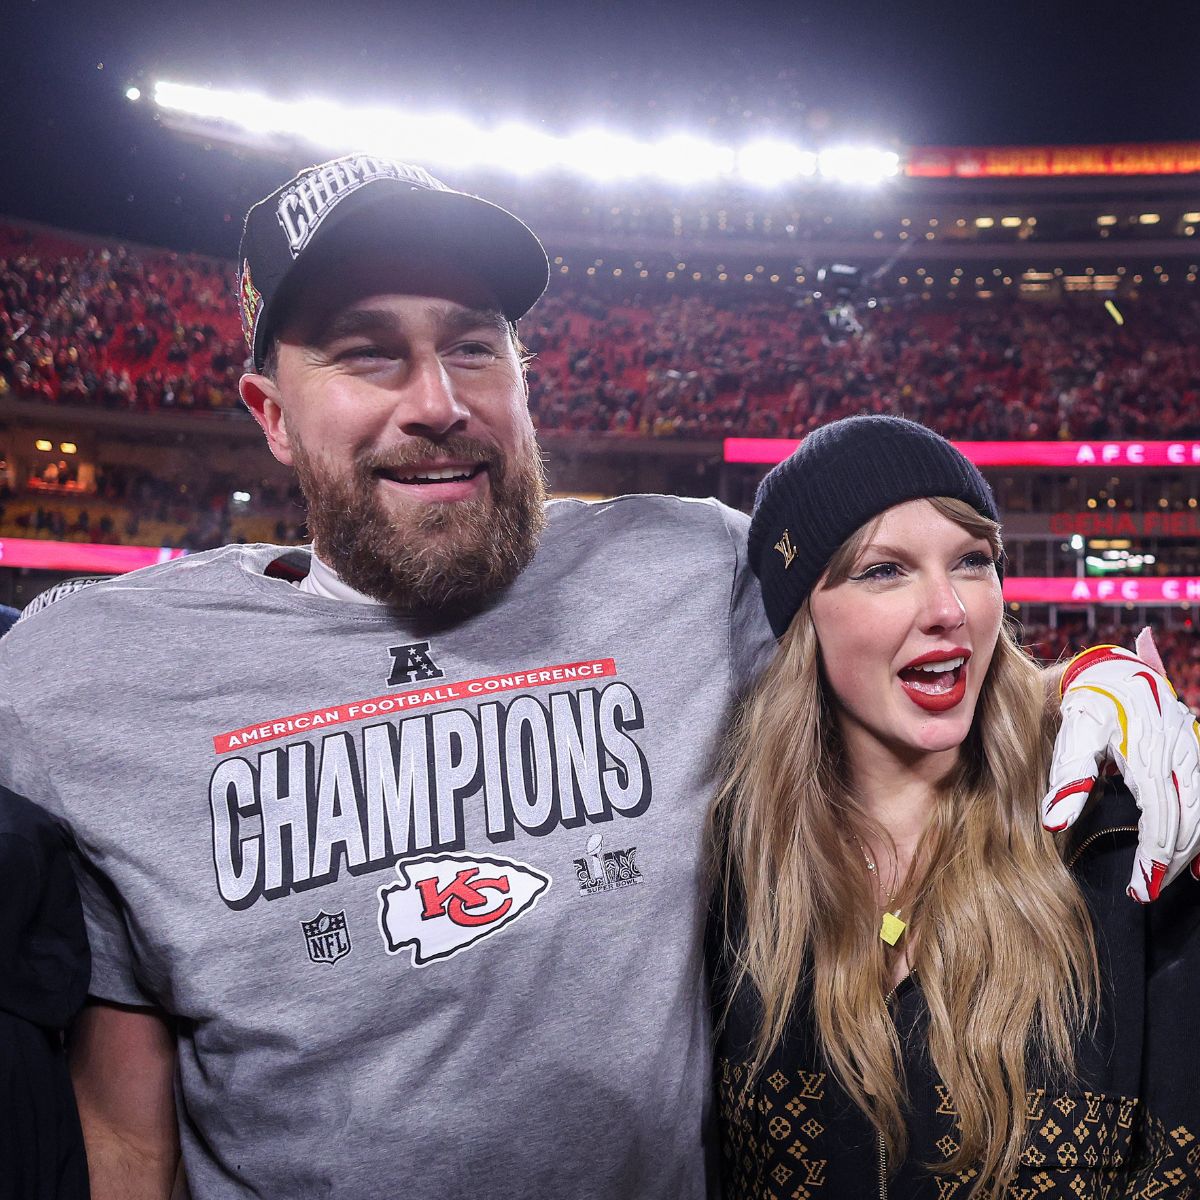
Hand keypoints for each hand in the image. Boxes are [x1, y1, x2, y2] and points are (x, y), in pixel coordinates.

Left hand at [1041, 631, 1199, 900]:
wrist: (1114, 670)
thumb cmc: (1088, 703)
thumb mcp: (1073, 734)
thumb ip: (1068, 778)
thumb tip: (1054, 824)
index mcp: (1151, 753)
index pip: (1160, 817)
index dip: (1153, 858)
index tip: (1140, 890)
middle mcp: (1182, 753)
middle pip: (1189, 822)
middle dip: (1169, 863)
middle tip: (1145, 893)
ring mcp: (1195, 752)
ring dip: (1188, 851)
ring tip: (1162, 879)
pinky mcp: (1198, 753)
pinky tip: (1196, 864)